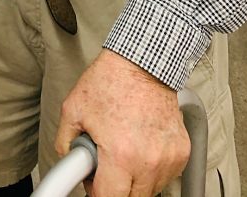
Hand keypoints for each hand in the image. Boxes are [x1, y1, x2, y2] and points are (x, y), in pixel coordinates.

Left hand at [55, 50, 189, 196]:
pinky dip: (152, 167)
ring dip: (134, 179)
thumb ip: (65, 142)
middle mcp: (148, 160)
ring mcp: (168, 158)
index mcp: (121, 154)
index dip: (96, 193)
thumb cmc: (111, 80)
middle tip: (106, 166)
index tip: (94, 185)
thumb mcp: (73, 109)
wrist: (142, 62)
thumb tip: (68, 163)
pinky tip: (141, 145)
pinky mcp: (181, 152)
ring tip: (124, 149)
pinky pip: (165, 175)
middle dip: (116, 187)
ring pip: (150, 190)